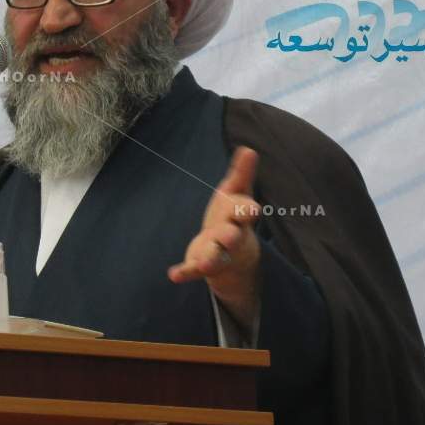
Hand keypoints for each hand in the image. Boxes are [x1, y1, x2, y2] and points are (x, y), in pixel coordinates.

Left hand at [168, 147, 261, 328]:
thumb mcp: (236, 194)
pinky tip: (174, 275)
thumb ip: (241, 174)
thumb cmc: (233, 216)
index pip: (244, 213)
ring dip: (210, 259)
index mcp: (239, 217)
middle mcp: (231, 237)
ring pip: (216, 257)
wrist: (235, 255)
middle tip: (228, 235)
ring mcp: (217, 253)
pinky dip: (185, 273)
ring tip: (203, 264)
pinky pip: (193, 270)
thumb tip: (248, 149)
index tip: (250, 210)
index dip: (246, 211)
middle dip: (230, 236)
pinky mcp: (201, 265)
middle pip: (232, 237)